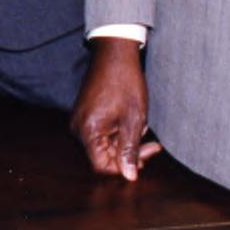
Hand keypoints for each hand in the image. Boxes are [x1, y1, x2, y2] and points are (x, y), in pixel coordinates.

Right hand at [71, 37, 160, 181]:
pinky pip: (100, 132)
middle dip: (128, 152)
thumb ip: (130, 151)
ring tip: (141, 124)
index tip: (146, 156)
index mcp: (87, 131)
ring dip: (125, 140)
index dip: (125, 167)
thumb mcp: (133, 120)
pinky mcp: (84, 113)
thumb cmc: (125, 83)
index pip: (103, 166)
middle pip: (103, 156)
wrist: (114, 53)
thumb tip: (129, 176)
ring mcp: (80, 119)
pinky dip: (118, 131)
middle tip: (151, 144)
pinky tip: (131, 119)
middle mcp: (78, 128)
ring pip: (104, 144)